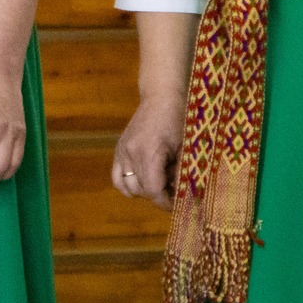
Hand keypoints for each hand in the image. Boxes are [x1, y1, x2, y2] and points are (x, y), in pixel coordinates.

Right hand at [112, 88, 185, 208]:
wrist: (161, 97)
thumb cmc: (179, 120)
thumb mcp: (185, 148)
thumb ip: (181, 173)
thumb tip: (184, 196)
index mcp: (148, 152)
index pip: (153, 190)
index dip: (166, 202)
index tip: (179, 205)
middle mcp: (130, 153)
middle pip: (141, 190)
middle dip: (158, 196)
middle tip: (175, 192)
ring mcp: (121, 151)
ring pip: (128, 186)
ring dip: (144, 191)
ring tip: (160, 185)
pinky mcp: (119, 149)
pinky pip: (117, 177)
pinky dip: (127, 185)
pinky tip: (142, 183)